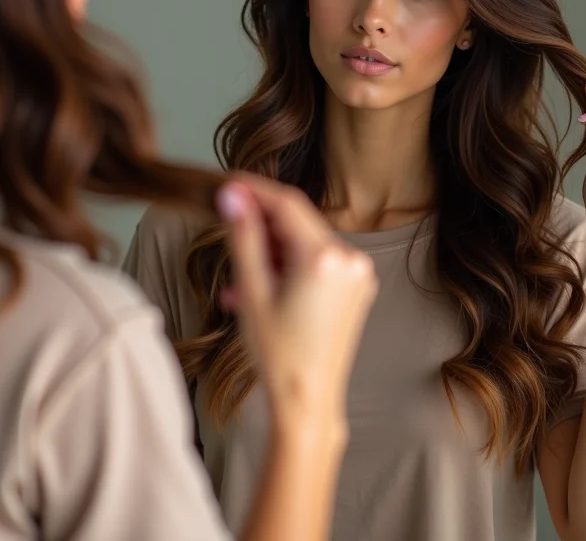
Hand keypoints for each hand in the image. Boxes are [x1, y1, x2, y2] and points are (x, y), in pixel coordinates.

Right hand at [215, 173, 377, 430]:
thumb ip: (243, 238)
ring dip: (271, 253)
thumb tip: (232, 196)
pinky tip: (262, 289)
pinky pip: (317, 263)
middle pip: (298, 223)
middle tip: (227, 234)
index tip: (228, 184)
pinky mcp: (357, 288)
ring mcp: (358, 274)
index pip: (287, 203)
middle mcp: (350, 260)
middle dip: (261, 227)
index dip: (255, 189)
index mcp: (325, 259)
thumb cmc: (278, 354)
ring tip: (240, 283)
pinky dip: (289, 268)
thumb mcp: (253, 292)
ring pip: (305, 244)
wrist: (308, 401)